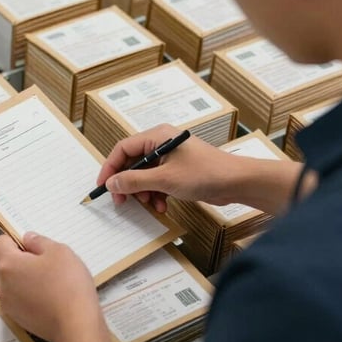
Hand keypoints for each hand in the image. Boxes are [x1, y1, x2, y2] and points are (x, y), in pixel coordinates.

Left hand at [0, 231, 101, 341]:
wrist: (76, 326)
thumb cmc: (68, 284)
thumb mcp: (59, 251)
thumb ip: (39, 241)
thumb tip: (27, 239)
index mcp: (8, 264)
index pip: (1, 242)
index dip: (17, 240)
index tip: (35, 247)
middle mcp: (2, 285)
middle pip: (7, 264)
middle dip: (24, 262)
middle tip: (49, 266)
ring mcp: (8, 305)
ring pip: (14, 283)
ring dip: (27, 280)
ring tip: (52, 285)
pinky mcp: (18, 320)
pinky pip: (21, 300)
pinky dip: (31, 297)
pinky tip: (50, 300)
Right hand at [96, 124, 238, 212]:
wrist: (238, 182)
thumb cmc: (206, 173)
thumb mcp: (164, 179)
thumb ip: (134, 180)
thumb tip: (111, 183)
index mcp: (157, 136)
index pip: (123, 149)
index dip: (111, 167)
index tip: (104, 185)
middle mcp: (162, 143)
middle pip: (132, 162)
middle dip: (128, 183)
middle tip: (122, 201)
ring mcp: (170, 157)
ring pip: (144, 174)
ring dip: (143, 191)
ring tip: (149, 204)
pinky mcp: (178, 170)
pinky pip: (157, 181)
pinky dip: (156, 193)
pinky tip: (162, 205)